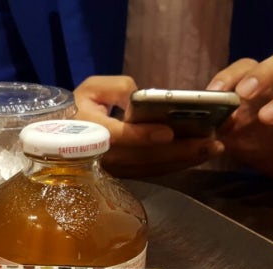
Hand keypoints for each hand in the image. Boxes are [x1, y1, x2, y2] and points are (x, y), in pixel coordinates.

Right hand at [73, 76, 223, 177]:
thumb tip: (141, 99)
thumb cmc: (78, 107)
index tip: (168, 132)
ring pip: (152, 167)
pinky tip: (197, 156)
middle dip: (179, 150)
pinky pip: (152, 172)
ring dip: (184, 160)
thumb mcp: (91, 88)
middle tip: (210, 142)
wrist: (60, 138)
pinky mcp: (123, 175)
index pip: (118, 137)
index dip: (143, 135)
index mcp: (91, 131)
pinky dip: (176, 165)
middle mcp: (103, 156)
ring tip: (212, 149)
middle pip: (144, 157)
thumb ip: (116, 88)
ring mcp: (114, 169)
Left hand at [208, 51, 272, 178]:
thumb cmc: (257, 140)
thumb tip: (198, 121)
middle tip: (244, 93)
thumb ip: (216, 126)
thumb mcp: (231, 134)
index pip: (248, 65)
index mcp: (262, 85)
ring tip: (266, 117)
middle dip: (266, 73)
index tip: (213, 92)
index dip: (231, 74)